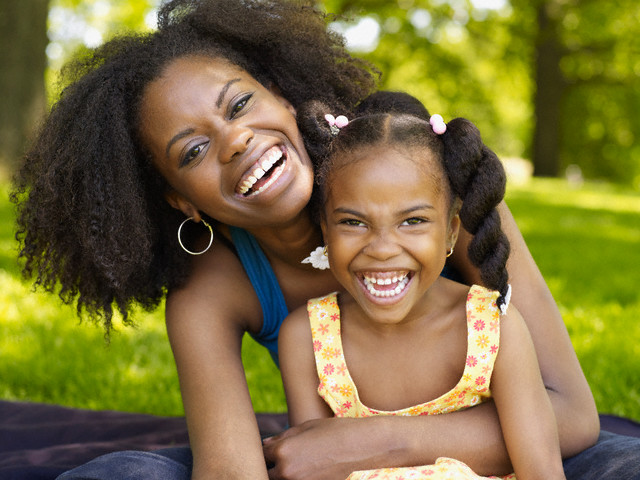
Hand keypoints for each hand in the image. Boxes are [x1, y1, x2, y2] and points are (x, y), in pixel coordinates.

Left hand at [263, 417, 383, 479]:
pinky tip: (308, 468)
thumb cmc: (335, 431)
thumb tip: (266, 444)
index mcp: (283, 451)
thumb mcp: (306, 427)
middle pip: (266, 473)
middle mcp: (287, 471)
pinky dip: (297, 477)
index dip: (265, 449)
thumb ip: (283, 437)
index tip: (270, 448)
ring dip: (282, 473)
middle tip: (278, 458)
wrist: (362, 447)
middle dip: (270, 465)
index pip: (261, 454)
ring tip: (298, 462)